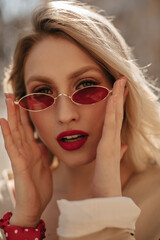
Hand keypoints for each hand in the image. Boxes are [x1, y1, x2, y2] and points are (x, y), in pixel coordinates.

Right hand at [0, 94, 52, 226]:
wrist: (35, 207)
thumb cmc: (39, 187)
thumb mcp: (44, 165)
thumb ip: (42, 153)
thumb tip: (41, 142)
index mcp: (33, 150)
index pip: (28, 128)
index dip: (26, 114)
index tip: (24, 99)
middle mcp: (25, 150)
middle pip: (20, 126)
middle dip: (16, 110)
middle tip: (12, 93)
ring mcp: (20, 156)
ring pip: (15, 132)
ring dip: (11, 116)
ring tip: (8, 101)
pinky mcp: (18, 164)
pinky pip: (12, 146)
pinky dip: (8, 134)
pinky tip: (3, 122)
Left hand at [91, 77, 127, 197]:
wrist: (106, 197)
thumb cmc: (106, 180)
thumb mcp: (111, 162)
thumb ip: (118, 152)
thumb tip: (124, 145)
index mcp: (112, 141)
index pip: (116, 118)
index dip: (118, 103)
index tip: (119, 90)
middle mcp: (114, 139)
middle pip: (117, 113)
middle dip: (120, 95)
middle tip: (122, 79)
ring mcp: (111, 143)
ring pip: (115, 116)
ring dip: (117, 98)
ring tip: (120, 83)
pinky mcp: (108, 148)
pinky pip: (109, 126)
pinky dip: (111, 111)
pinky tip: (112, 99)